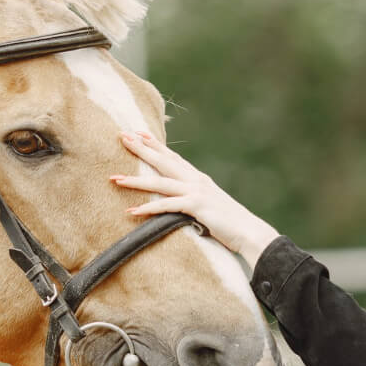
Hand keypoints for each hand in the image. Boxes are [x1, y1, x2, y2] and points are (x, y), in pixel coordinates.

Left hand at [111, 131, 280, 266]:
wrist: (249, 232)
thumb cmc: (230, 223)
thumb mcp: (210, 205)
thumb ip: (195, 198)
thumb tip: (182, 201)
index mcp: (198, 178)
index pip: (173, 157)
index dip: (155, 144)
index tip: (139, 133)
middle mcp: (196, 180)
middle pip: (163, 161)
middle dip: (141, 148)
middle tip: (122, 137)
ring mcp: (196, 192)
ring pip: (160, 182)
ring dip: (136, 180)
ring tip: (115, 178)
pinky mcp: (196, 207)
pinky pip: (167, 206)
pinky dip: (149, 208)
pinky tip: (132, 210)